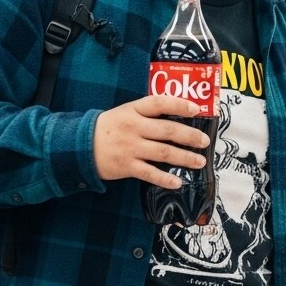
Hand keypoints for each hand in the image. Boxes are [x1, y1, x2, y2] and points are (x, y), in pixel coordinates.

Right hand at [94, 94, 209, 186]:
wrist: (79, 146)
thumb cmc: (108, 128)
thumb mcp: (124, 113)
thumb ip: (147, 113)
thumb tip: (177, 114)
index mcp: (133, 111)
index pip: (159, 103)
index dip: (179, 104)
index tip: (196, 109)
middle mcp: (133, 127)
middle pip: (167, 130)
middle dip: (189, 136)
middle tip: (205, 141)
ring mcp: (130, 147)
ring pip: (163, 152)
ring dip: (184, 158)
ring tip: (199, 162)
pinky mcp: (126, 166)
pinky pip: (149, 173)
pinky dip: (164, 179)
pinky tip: (178, 182)